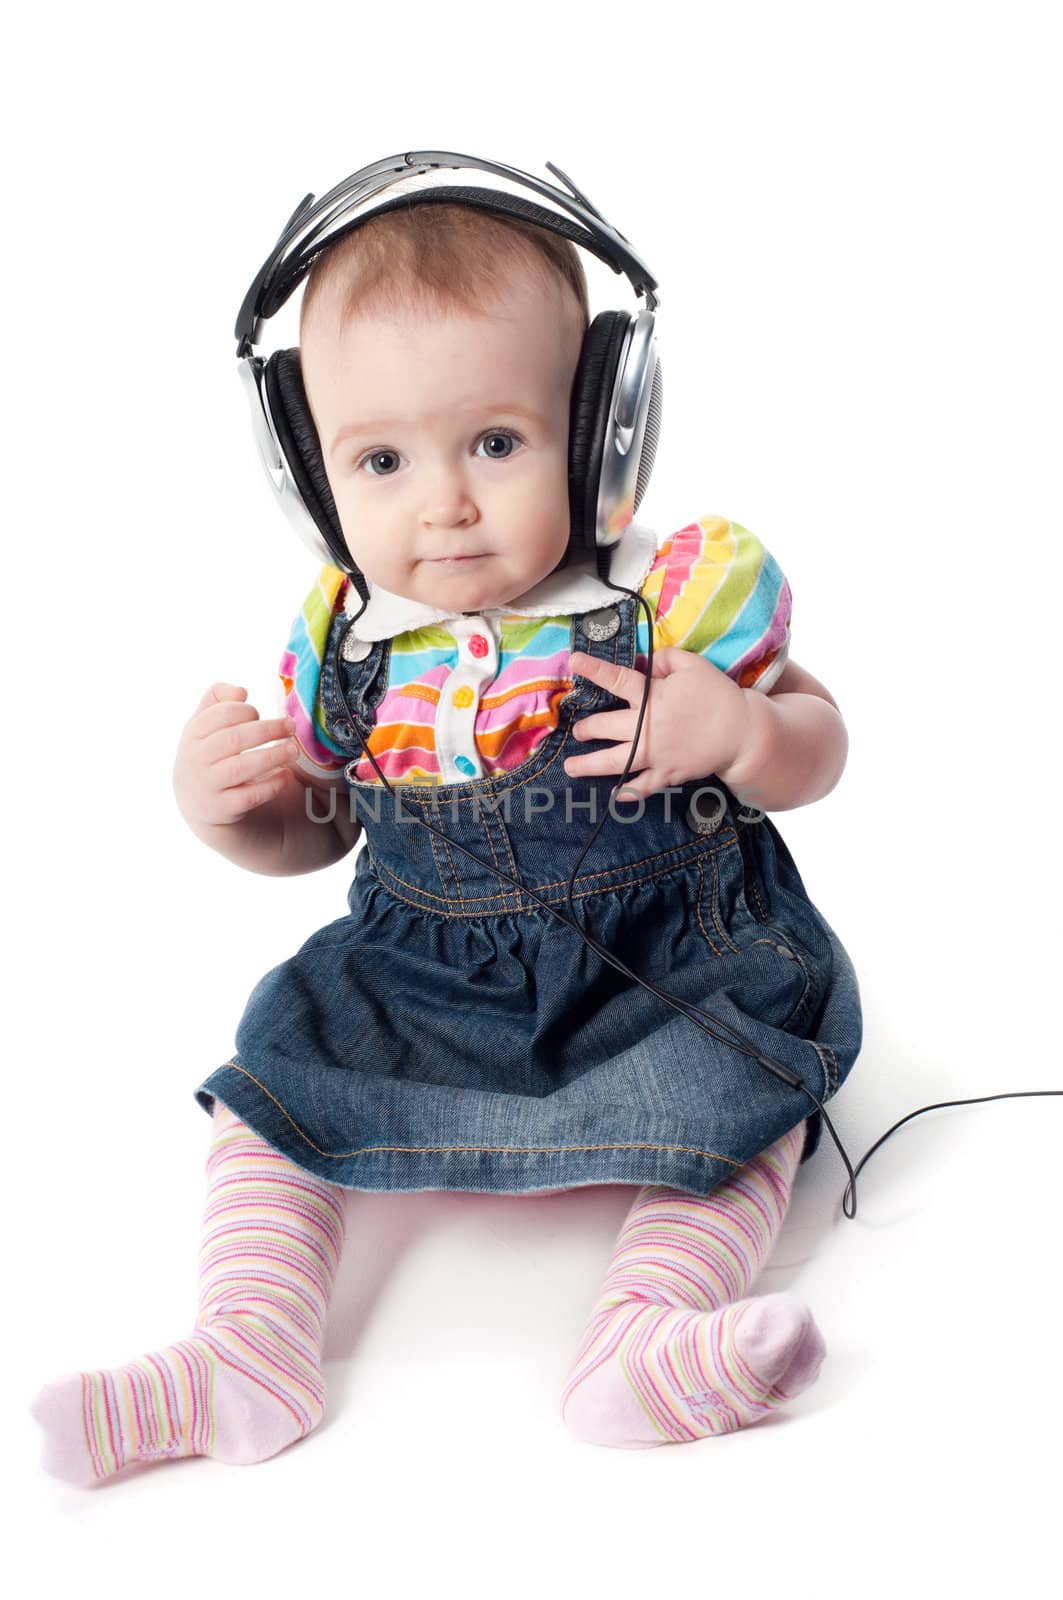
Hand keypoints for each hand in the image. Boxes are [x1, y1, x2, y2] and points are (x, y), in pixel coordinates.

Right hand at [173, 683, 301, 830]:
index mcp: (193, 733)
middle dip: (268, 730)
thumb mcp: (204, 723)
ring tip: (293, 750)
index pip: (221, 715)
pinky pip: (250, 796)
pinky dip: (271, 785)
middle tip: (290, 726)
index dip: (246, 711)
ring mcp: (208, 785)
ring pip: (242, 768)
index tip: (260, 714)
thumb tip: (241, 691)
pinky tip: (286, 775)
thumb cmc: (208, 751)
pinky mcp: (223, 808)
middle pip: (234, 739)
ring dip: (272, 756)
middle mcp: (196, 759)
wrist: (196, 801)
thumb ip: (218, 698)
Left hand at [563, 648, 754, 800]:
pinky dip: (626, 793)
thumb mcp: (693, 665)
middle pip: (605, 726)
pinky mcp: (667, 773)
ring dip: (589, 765)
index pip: (616, 679)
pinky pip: (642, 787)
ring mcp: (655, 753)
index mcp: (652, 696)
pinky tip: (613, 796)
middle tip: (578, 731)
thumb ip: (664, 659)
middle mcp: (647, 726)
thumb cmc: (717, 695)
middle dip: (587, 728)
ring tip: (571, 768)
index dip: (593, 669)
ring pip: (614, 761)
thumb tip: (645, 662)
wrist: (742, 732)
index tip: (575, 661)